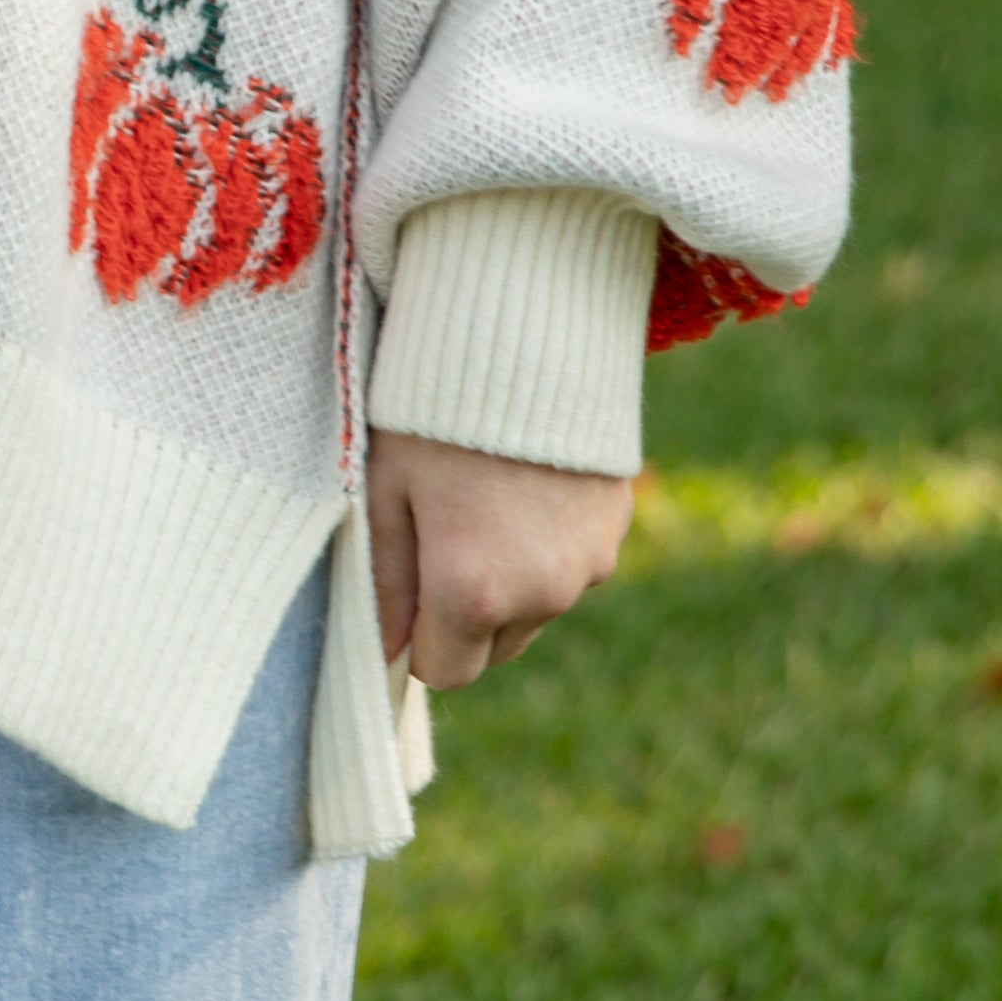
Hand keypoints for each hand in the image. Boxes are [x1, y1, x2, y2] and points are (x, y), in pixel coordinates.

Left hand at [367, 427, 631, 691]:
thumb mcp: (385, 486)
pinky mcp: (618, 528)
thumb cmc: (433, 406)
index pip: (443, 670)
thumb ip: (383, 580)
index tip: (406, 584)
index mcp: (473, 591)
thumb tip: (385, 649)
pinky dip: (548, 545)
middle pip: (494, 648)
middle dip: (463, 615)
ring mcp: (589, 563)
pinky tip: (525, 481)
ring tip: (485, 498)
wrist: (526, 329)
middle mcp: (541, 593)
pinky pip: (573, 565)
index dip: (416, 636)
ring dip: (511, 581)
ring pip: (536, 608)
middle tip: (441, 533)